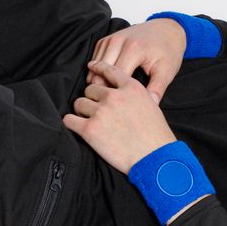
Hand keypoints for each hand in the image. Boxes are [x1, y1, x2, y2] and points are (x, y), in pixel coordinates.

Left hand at [63, 60, 177, 175]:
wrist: (156, 158)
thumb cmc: (157, 136)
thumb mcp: (151, 106)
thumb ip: (133, 95)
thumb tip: (119, 93)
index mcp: (132, 88)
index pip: (109, 70)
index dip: (98, 68)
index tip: (92, 67)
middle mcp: (115, 96)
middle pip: (91, 89)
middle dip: (93, 99)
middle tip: (100, 112)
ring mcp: (101, 112)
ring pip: (79, 103)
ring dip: (83, 112)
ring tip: (94, 123)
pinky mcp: (90, 129)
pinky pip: (69, 120)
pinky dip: (72, 123)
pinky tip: (79, 128)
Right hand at [86, 18, 186, 104]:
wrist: (166, 30)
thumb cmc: (167, 51)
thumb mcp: (167, 71)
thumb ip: (157, 88)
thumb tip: (151, 105)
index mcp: (134, 49)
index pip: (114, 77)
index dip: (116, 93)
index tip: (122, 105)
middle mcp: (118, 41)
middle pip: (100, 72)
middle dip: (105, 88)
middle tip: (115, 102)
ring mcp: (110, 39)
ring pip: (94, 66)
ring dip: (99, 80)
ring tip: (112, 93)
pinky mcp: (105, 40)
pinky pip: (95, 59)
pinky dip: (98, 71)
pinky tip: (109, 81)